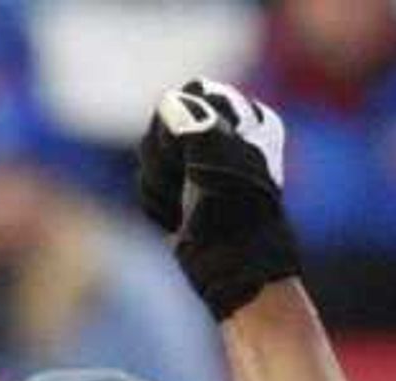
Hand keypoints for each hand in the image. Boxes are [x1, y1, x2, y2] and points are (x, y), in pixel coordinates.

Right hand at [133, 78, 300, 321]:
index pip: (194, 93)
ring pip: (150, 152)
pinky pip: (148, 178)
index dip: (184, 124)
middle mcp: (225, 136)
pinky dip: (155, 200)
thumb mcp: (218, 163)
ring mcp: (200, 164)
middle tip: (189, 186)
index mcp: (247, 119)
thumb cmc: (232, 218)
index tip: (195, 156)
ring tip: (183, 208)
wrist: (231, 272)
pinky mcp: (181, 190)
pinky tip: (175, 219)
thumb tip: (172, 102)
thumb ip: (196, 123)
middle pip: (164, 123)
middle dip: (166, 158)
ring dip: (159, 182)